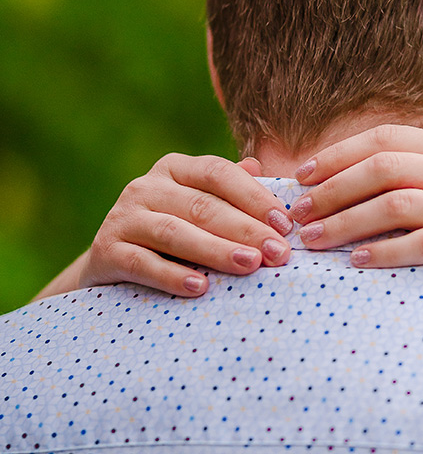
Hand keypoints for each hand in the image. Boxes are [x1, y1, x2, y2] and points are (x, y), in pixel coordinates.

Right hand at [36, 154, 293, 300]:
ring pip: (175, 232)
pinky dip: (172, 276)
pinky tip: (200, 287)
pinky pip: (142, 263)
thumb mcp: (197, 206)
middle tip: (279, 253)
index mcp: (174, 168)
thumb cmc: (170, 235)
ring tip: (250, 265)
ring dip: (216, 250)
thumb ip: (228, 189)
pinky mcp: (106, 251)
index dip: (255, 197)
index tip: (285, 225)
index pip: (219, 173)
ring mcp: (123, 217)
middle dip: (246, 230)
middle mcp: (146, 186)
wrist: (109, 266)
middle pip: (202, 206)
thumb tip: (260, 166)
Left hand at [291, 125, 422, 313]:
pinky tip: (358, 264)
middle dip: (331, 189)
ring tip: (314, 241)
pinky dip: (385, 251)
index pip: (386, 139)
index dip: (338, 155)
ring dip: (345, 221)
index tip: (302, 176)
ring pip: (395, 201)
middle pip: (382, 166)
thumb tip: (362, 186)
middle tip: (299, 214)